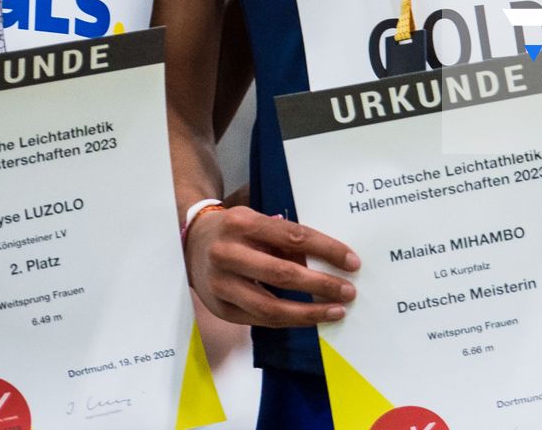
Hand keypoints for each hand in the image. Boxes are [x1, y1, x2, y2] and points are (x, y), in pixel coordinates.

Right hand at [184, 206, 357, 327]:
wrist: (189, 242)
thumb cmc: (233, 230)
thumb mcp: (256, 221)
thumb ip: (284, 238)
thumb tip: (326, 261)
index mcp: (243, 223)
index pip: (294, 237)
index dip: (326, 250)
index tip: (352, 262)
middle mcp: (228, 253)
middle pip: (283, 275)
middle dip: (321, 285)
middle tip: (348, 291)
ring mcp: (220, 284)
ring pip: (270, 306)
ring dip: (308, 312)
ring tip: (335, 311)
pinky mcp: (219, 308)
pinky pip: (259, 320)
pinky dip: (288, 321)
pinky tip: (308, 318)